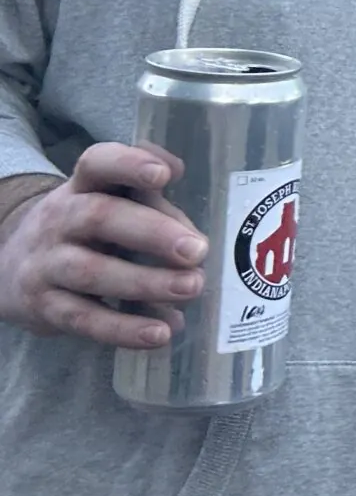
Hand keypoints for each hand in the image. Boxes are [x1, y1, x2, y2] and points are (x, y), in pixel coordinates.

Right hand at [0, 143, 206, 349]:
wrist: (13, 270)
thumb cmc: (88, 231)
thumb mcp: (112, 203)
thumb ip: (153, 199)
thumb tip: (185, 195)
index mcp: (82, 187)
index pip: (97, 164)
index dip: (129, 164)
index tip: (164, 174)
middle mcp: (60, 220)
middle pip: (99, 218)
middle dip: (152, 233)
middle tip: (197, 250)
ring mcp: (47, 264)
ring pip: (92, 272)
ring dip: (146, 282)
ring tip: (192, 288)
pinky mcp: (45, 307)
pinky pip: (85, 319)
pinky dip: (125, 328)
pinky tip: (162, 332)